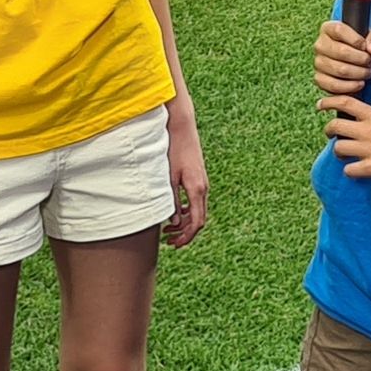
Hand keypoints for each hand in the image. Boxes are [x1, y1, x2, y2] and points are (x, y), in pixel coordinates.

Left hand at [162, 92, 212, 247]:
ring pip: (198, 211)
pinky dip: (187, 212)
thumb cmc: (173, 149)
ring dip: (185, 223)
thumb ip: (172, 200)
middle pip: (199, 219)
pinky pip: (196, 201)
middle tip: (169, 241)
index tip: (175, 244)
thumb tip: (173, 222)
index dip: (187, 237)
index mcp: (197, 189)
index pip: (197, 222)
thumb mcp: (169, 178)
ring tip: (168, 230)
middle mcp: (203, 188)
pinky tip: (174, 213)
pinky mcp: (198, 178)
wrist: (182, 126)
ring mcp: (202, 183)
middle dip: (185, 233)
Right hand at [313, 21, 370, 106]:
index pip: (339, 30)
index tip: (366, 47)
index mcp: (328, 28)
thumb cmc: (361, 45)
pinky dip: (350, 86)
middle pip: (341, 52)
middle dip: (361, 59)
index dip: (355, 39)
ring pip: (340, 70)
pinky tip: (360, 83)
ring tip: (368, 72)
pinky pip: (334, 85)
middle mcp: (320, 44)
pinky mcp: (319, 79)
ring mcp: (318, 62)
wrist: (352, 60)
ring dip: (359, 73)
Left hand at [324, 96, 370, 182]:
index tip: (320, 105)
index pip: (345, 102)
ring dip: (339, 152)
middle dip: (329, 131)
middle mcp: (368, 131)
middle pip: (335, 126)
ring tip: (346, 155)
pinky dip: (350, 171)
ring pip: (338, 148)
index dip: (329, 101)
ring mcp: (368, 150)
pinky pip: (349, 170)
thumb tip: (354, 124)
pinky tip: (357, 170)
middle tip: (331, 135)